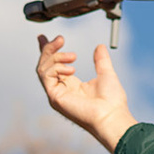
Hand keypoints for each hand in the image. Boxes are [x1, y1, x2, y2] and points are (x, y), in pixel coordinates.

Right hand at [35, 34, 137, 152]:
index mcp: (71, 85)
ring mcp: (56, 94)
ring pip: (42, 68)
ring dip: (55, 57)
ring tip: (73, 56)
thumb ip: (101, 60)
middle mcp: (61, 89)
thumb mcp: (106, 74)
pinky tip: (71, 68)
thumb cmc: (112, 101)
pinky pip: (46, 76)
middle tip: (60, 38)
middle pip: (45, 65)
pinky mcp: (54, 97)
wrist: (112, 115)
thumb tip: (100, 47)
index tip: (42, 37)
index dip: (47, 51)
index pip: (53, 65)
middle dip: (49, 49)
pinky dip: (56, 67)